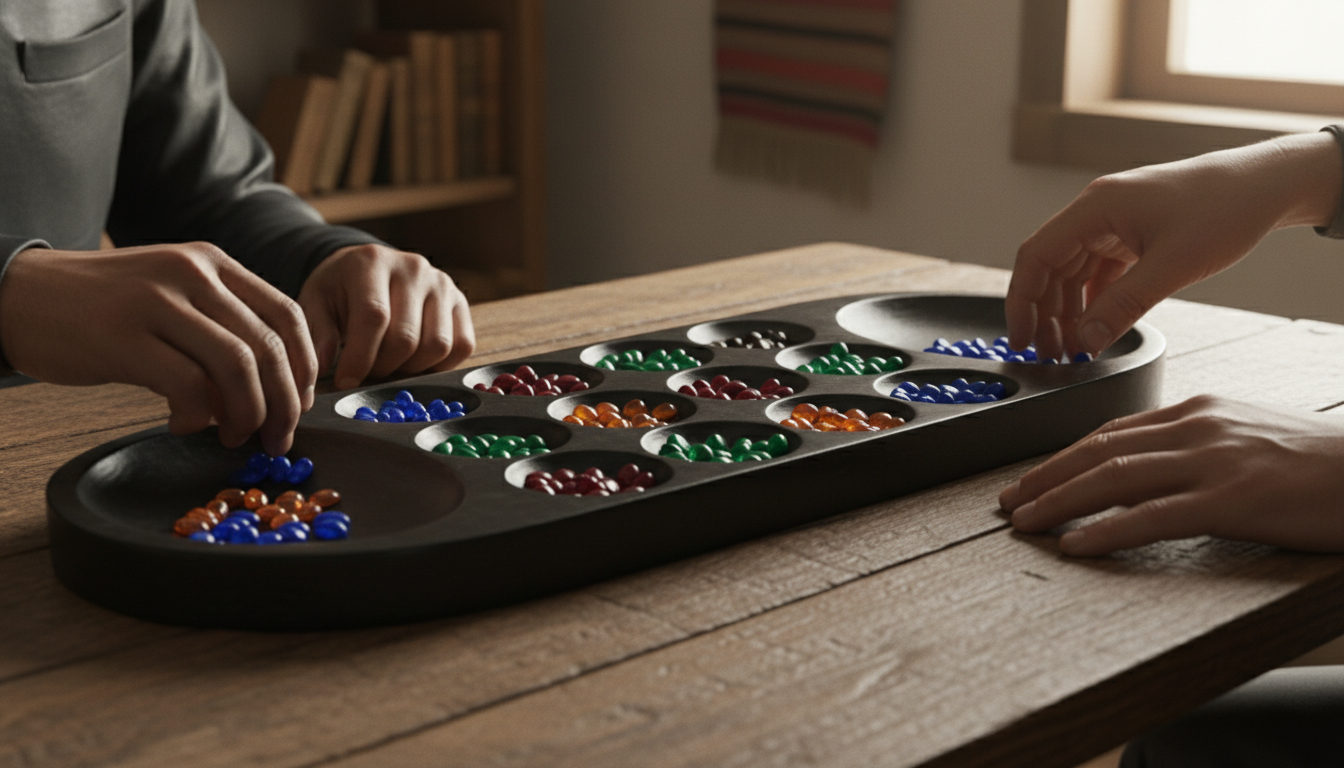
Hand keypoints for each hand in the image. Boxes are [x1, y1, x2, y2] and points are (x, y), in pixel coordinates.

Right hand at [0, 243, 315, 454]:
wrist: (21, 295)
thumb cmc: (104, 307)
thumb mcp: (173, 295)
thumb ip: (222, 326)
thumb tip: (272, 389)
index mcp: (213, 262)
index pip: (287, 315)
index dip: (305, 368)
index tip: (300, 405)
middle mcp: (192, 273)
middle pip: (269, 346)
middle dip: (284, 403)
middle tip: (276, 438)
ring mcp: (157, 301)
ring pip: (237, 366)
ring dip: (248, 414)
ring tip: (234, 436)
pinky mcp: (123, 336)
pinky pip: (187, 386)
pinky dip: (197, 417)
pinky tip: (185, 425)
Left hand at [298, 244, 474, 389]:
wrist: (369, 268)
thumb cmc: (340, 289)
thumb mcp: (316, 302)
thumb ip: (318, 332)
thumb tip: (322, 365)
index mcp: (371, 262)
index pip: (374, 316)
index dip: (360, 357)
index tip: (347, 380)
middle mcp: (413, 268)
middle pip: (407, 337)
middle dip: (384, 367)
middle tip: (369, 371)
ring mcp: (441, 283)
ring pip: (438, 345)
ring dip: (412, 368)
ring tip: (392, 364)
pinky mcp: (460, 301)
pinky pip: (462, 346)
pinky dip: (441, 365)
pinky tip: (416, 361)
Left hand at [1000, 395, 1343, 555]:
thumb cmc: (1319, 464)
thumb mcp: (1247, 438)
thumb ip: (1197, 445)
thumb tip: (1149, 467)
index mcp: (1199, 411)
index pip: (1111, 432)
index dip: (1063, 457)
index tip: (1031, 478)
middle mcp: (1198, 428)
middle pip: (1099, 450)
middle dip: (1044, 478)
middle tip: (1008, 502)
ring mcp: (1213, 461)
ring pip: (1114, 477)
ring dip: (1058, 501)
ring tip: (1024, 523)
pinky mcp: (1232, 499)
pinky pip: (1152, 516)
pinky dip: (1106, 529)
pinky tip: (1076, 544)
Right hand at [1005, 131, 1341, 360]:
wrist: (1267, 185)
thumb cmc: (1226, 208)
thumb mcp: (1172, 266)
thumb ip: (1124, 305)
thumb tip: (1086, 342)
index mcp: (1095, 207)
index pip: (1036, 256)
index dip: (1022, 301)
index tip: (1021, 338)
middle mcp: (1097, 211)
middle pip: (1049, 267)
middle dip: (1044, 313)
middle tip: (1048, 354)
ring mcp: (1113, 222)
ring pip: (1072, 272)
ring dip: (1068, 311)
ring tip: (1071, 348)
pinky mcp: (1132, 233)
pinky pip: (1098, 272)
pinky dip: (1093, 301)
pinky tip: (1095, 326)